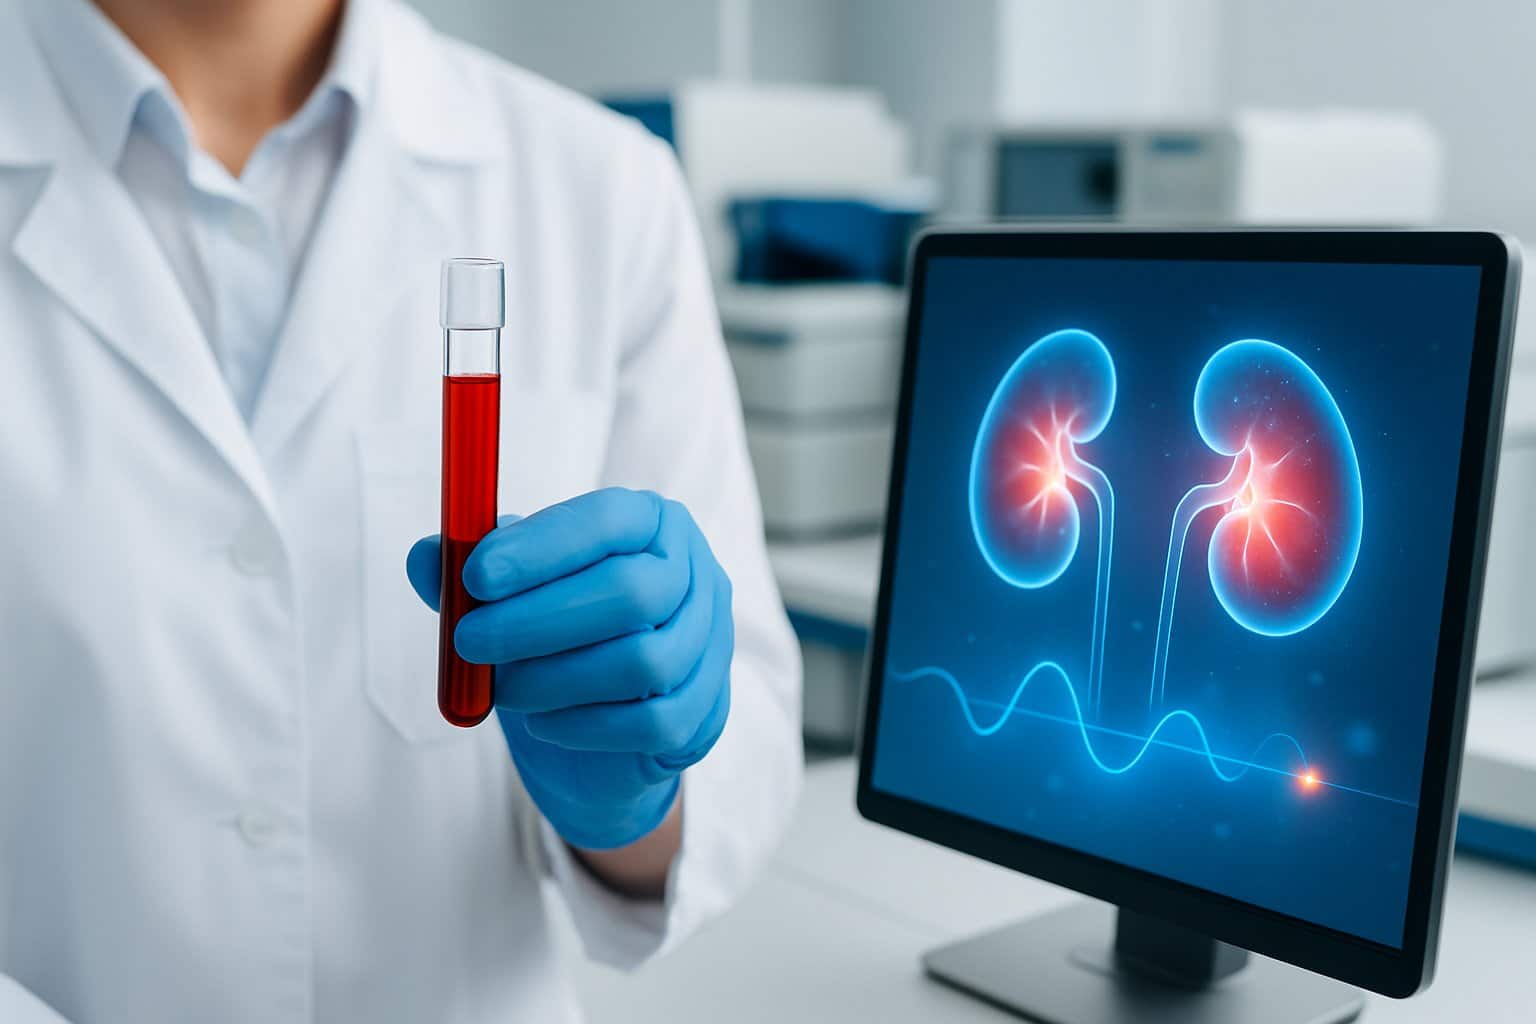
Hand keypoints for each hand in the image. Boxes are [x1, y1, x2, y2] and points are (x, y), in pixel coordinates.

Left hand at [406, 488, 732, 850]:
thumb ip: (468, 576)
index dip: (541, 547)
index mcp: (652, 525)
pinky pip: (652, 722)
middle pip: (630, 592)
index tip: (474, 576)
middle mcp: (696, 574)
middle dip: (538, 619)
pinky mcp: (708, 711)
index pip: (608, 521)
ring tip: (504, 690)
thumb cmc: (558, 645)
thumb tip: (424, 557)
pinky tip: (545, 723)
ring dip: (556, 678)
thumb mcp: (509, 600)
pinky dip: (586, 725)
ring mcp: (712, 645)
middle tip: (468, 641)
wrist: (601, 742)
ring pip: (642, 661)